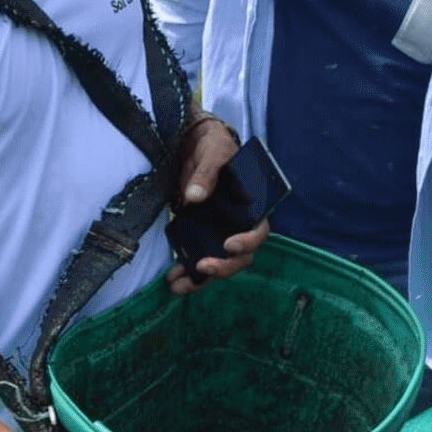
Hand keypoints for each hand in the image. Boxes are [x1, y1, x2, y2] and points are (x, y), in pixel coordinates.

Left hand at [167, 115, 269, 293]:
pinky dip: (187, 272)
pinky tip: (171, 278)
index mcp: (251, 206)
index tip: (227, 244)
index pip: (259, 231)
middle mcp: (238, 225)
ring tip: (177, 285)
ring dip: (200, 279)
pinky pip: (198, 259)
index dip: (248, 242)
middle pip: (241, 257)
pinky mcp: (201, 235)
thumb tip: (194, 197)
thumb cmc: (214, 146)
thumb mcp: (213, 152)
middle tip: (201, 267)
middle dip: (223, 268)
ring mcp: (219, 232)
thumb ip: (207, 172)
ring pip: (219, 264)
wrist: (195, 146)